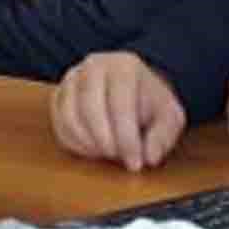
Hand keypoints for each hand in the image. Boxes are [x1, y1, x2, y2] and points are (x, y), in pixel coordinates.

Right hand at [52, 52, 186, 169]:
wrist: (133, 88)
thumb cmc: (149, 103)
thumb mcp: (169, 117)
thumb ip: (163, 136)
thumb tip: (150, 157)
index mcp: (124, 66)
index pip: (120, 103)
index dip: (127, 138)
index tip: (135, 162)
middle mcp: (94, 67)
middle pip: (90, 109)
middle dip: (106, 142)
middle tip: (119, 158)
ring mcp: (72, 80)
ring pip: (70, 118)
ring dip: (89, 144)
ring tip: (108, 153)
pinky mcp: (59, 96)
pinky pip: (59, 125)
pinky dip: (75, 144)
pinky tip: (93, 149)